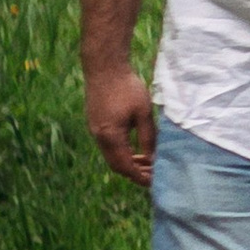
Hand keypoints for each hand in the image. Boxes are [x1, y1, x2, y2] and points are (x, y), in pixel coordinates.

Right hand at [85, 65, 157, 186]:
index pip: (125, 167)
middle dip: (134, 173)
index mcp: (110, 137)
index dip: (140, 177)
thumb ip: (148, 137)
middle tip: (153, 175)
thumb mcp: (143, 113)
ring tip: (147, 162)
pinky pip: (108, 146)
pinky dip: (122, 152)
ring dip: (128, 162)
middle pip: (116, 165)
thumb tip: (154, 158)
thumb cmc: (126, 88)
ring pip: (112, 156)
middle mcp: (99, 137)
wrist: (104, 67)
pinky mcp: (95, 123)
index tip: (154, 182)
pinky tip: (135, 148)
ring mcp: (95, 131)